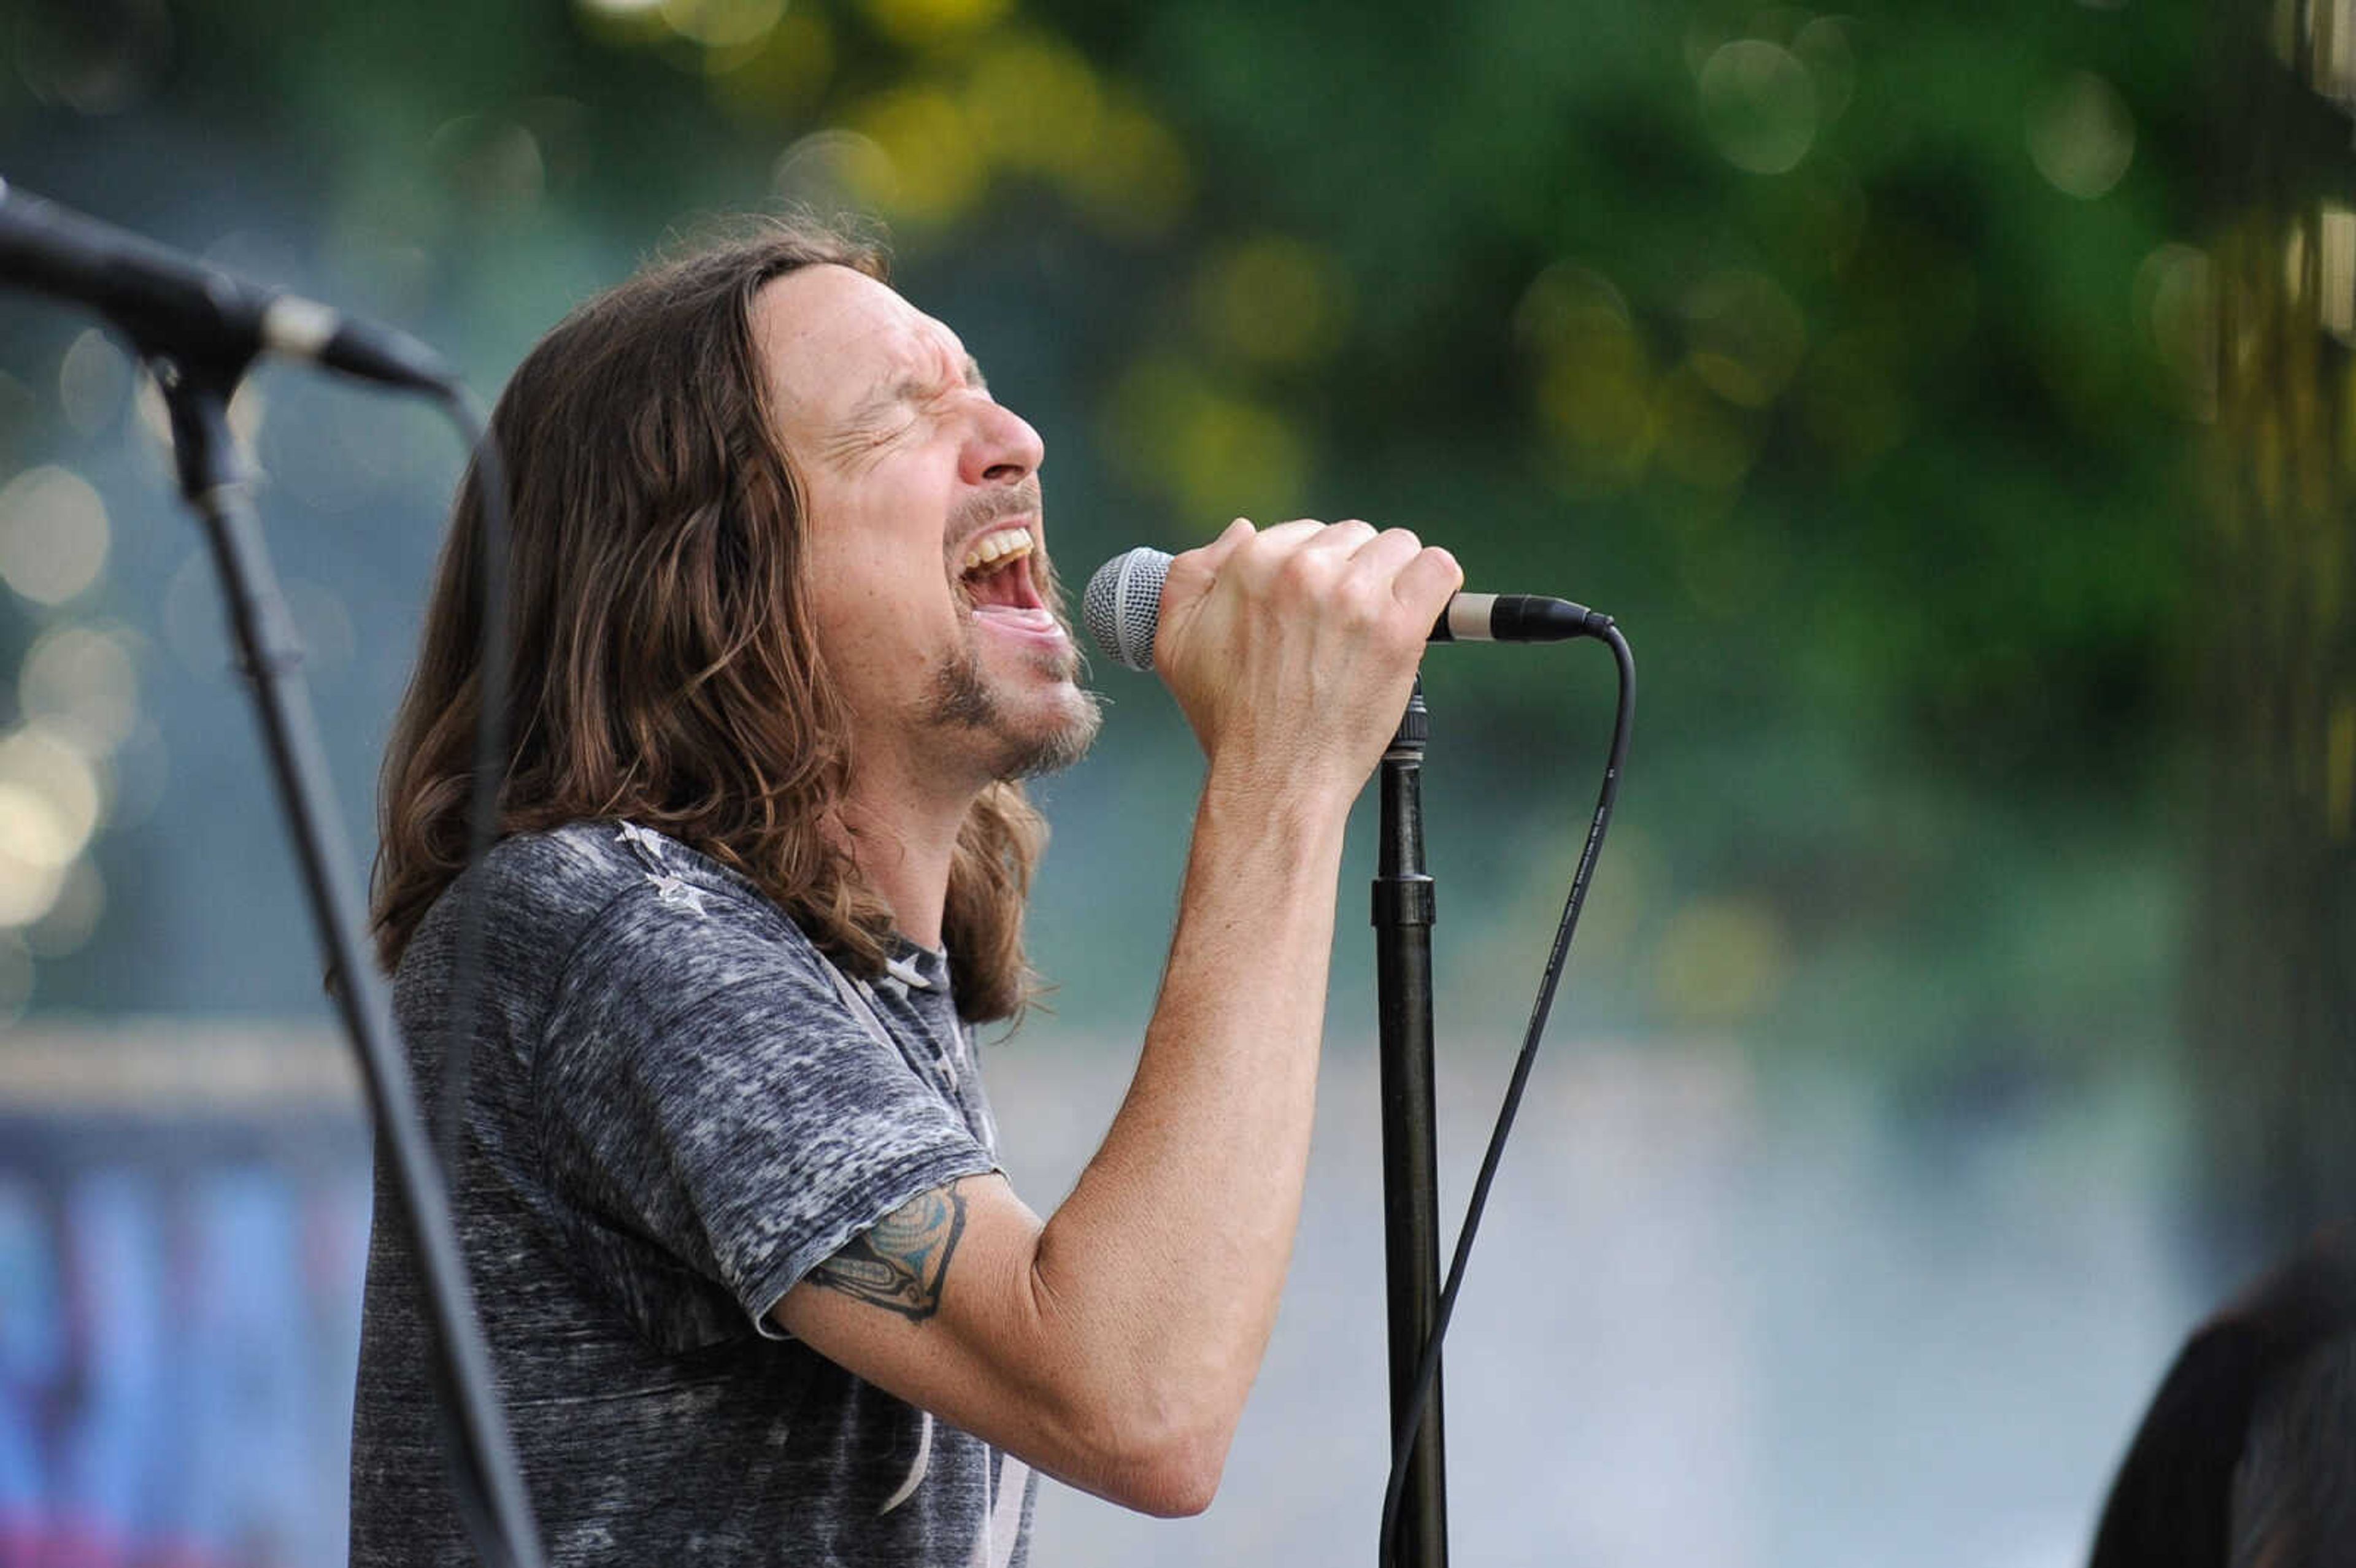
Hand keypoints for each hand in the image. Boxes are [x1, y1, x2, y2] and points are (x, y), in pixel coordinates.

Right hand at [1153, 518, 1461, 799]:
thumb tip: (1239, 532)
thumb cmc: (1231, 721)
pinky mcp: (1397, 628)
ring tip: (1379, 625)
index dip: (1319, 571)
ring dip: (1396, 581)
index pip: (1308, 533)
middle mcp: (1304, 571)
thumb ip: (1191, 574)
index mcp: (1253, 563)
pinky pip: (1438, 571)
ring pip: (1399, 548)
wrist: (1271, 778)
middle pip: (1356, 537)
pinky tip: (1421, 615)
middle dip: (1356, 574)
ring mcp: (1354, 597)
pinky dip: (1436, 587)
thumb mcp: (1176, 641)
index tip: (1320, 608)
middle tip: (1347, 627)